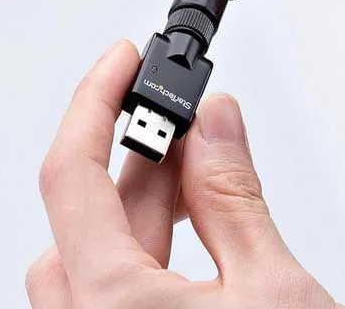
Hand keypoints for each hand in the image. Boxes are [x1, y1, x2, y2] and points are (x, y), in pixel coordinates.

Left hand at [27, 40, 338, 308]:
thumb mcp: (274, 291)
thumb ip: (233, 195)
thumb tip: (215, 122)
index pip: (71, 174)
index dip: (93, 100)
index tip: (122, 59)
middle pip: (86, 217)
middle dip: (138, 157)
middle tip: (189, 120)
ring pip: (95, 260)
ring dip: (144, 208)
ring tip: (203, 174)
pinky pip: (113, 297)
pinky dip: (149, 254)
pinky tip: (199, 239)